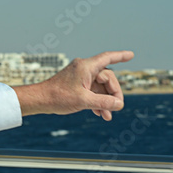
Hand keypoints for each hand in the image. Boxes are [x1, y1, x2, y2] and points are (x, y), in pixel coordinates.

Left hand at [15, 50, 133, 119]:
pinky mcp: (76, 85)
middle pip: (107, 78)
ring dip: (105, 101)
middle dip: (113, 94)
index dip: (120, 56)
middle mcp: (84, 69)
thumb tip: (119, 104)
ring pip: (100, 87)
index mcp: (86, 67)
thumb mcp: (84, 101)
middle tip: (117, 108)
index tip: (131, 55)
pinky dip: (97, 101)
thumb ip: (103, 102)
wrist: (40, 100)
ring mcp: (80, 77)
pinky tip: (100, 113)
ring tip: (108, 117)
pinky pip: (92, 91)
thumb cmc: (58, 97)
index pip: (107, 58)